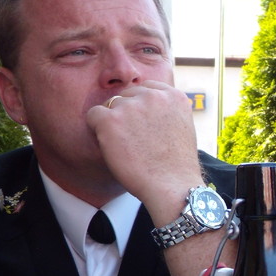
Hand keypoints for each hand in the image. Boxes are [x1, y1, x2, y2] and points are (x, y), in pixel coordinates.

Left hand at [86, 81, 202, 218]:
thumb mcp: (182, 128)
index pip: (146, 89)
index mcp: (174, 96)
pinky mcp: (111, 119)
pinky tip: (113, 147)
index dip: (141, 109)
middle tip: (136, 142)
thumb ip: (166, 111)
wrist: (171, 186)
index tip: (145, 129)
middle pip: (127, 96)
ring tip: (129, 147)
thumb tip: (144, 107)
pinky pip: (93, 116)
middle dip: (127, 115)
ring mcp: (131, 106)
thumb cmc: (176, 165)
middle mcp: (153, 96)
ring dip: (114, 124)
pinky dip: (98, 131)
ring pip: (110, 106)